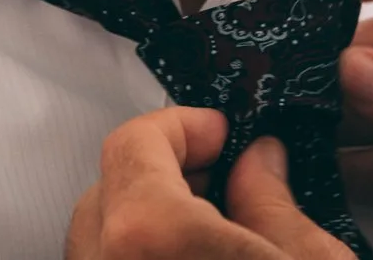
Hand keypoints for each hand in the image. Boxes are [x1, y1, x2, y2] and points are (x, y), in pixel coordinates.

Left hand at [66, 107, 353, 259]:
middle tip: (226, 183)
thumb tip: (259, 166)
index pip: (135, 142)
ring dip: (149, 227)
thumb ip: (273, 202)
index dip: (184, 128)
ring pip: (100, 244)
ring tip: (215, 235)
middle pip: (108, 193)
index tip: (223, 136)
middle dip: (165, 177)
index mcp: (151, 235)